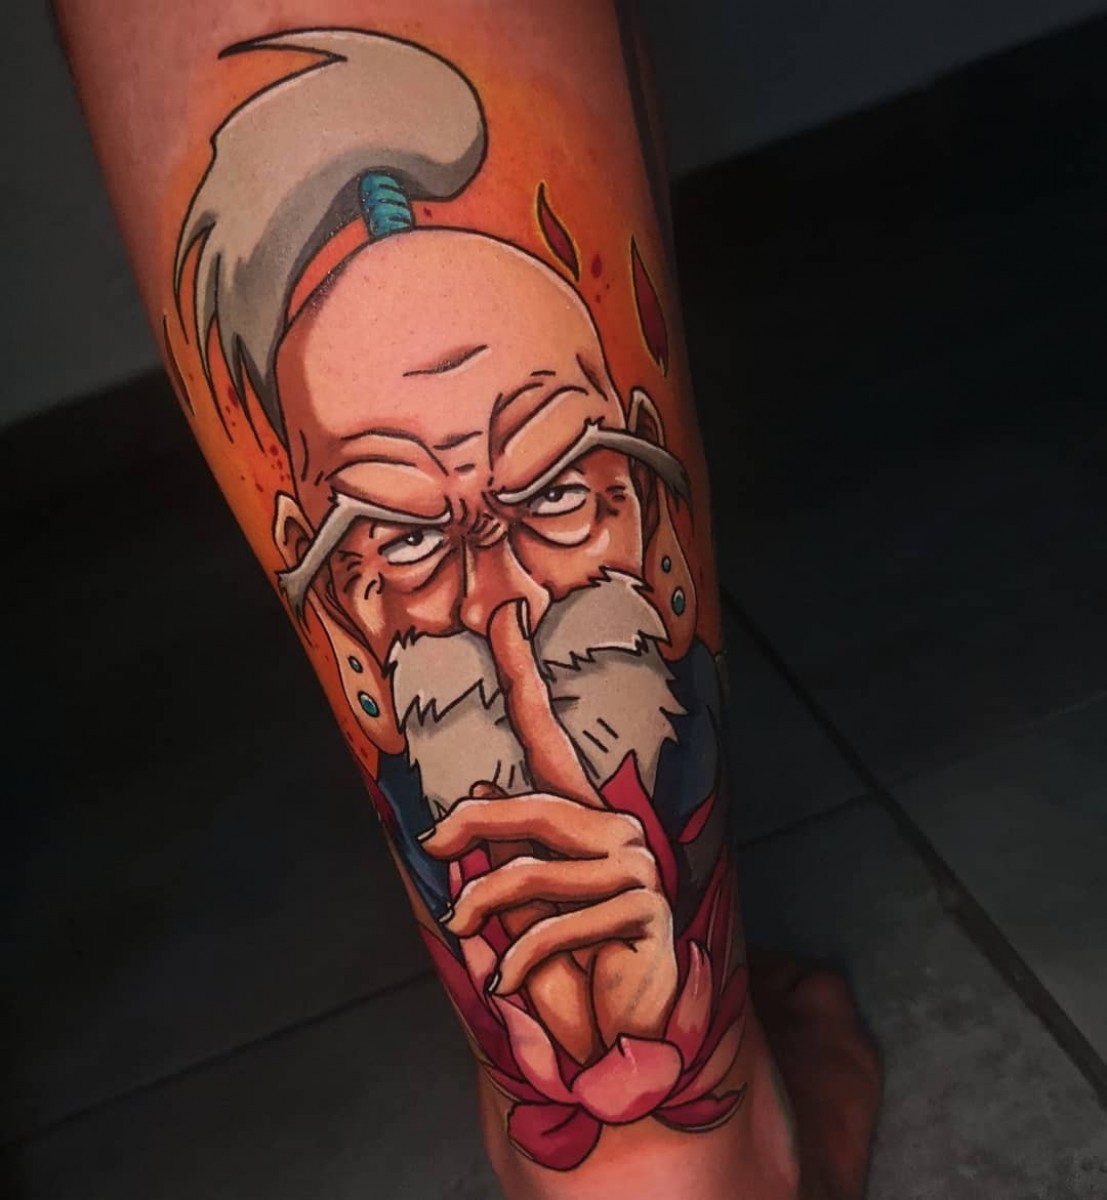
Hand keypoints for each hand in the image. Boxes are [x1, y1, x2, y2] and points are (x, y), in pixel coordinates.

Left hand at [420, 598, 678, 1055]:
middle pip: (528, 808)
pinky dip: (515, 960)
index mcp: (583, 818)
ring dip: (482, 908)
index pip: (546, 732)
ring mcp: (636, 868)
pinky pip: (555, 928)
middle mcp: (616, 830)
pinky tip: (502, 984)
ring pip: (530, 872)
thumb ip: (505, 854)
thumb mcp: (526, 908)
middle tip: (433, 843)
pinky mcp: (645, 911)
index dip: (523, 670)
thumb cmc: (572, 967)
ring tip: (464, 932)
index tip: (504, 610)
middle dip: (471, 828)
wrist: (621, 1040)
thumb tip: (472, 802)